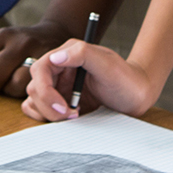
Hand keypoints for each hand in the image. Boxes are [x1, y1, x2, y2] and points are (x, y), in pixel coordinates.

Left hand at [0, 20, 70, 95]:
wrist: (58, 35)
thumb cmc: (19, 46)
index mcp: (1, 36)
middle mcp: (19, 41)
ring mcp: (37, 53)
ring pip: (12, 86)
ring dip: (9, 91)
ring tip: (13, 84)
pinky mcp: (53, 69)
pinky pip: (32, 91)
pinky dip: (26, 95)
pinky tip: (26, 89)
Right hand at [21, 40, 156, 120]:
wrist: (138, 95)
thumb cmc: (126, 78)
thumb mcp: (108, 64)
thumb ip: (82, 55)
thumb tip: (55, 57)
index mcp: (67, 54)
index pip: (40, 70)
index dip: (46, 90)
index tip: (64, 107)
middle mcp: (60, 68)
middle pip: (35, 88)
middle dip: (49, 106)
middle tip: (73, 115)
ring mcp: (59, 86)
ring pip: (35, 100)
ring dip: (49, 113)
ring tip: (75, 116)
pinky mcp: (61, 101)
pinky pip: (41, 110)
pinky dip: (49, 117)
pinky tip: (71, 118)